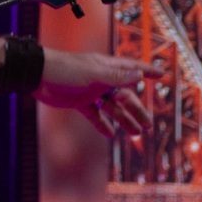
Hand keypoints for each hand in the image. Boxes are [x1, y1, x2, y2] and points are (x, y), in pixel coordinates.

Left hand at [35, 51, 161, 139]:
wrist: (38, 75)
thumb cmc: (66, 70)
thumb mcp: (94, 74)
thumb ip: (116, 77)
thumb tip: (139, 74)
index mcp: (107, 67)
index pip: (132, 68)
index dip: (147, 71)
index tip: (163, 75)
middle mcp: (101, 78)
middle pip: (125, 95)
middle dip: (137, 109)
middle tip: (149, 125)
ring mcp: (90, 91)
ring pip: (112, 107)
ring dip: (123, 119)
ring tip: (136, 134)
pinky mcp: (78, 101)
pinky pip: (94, 114)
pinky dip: (102, 123)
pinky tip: (110, 134)